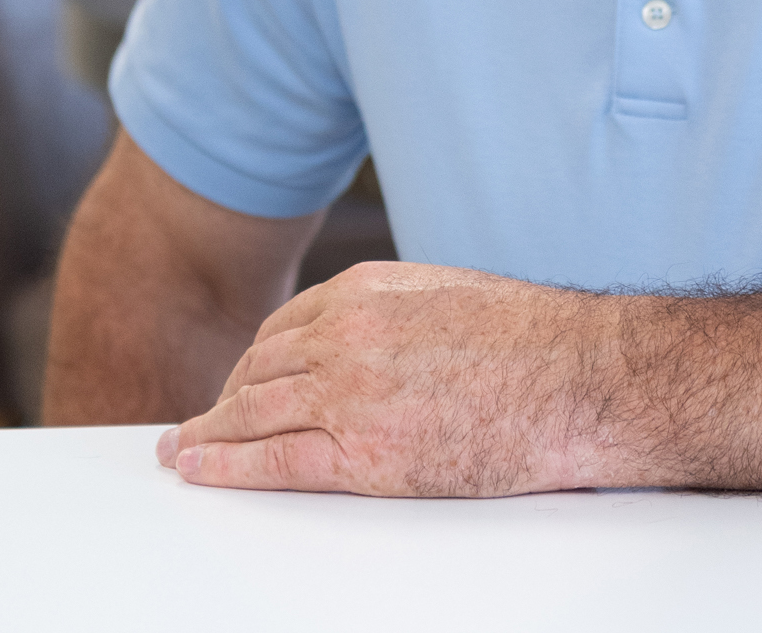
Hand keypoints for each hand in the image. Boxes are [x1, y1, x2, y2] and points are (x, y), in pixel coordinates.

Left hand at [156, 261, 622, 495]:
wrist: (578, 378)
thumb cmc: (532, 339)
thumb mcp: (449, 293)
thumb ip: (394, 308)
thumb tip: (364, 332)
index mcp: (368, 290)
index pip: (283, 328)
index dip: (252, 361)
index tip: (238, 381)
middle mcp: (346, 335)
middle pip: (257, 371)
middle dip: (221, 400)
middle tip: (196, 424)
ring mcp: (349, 395)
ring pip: (252, 415)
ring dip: (206, 436)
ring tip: (183, 452)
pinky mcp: (362, 455)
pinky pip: (273, 463)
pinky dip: (226, 468)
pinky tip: (202, 471)